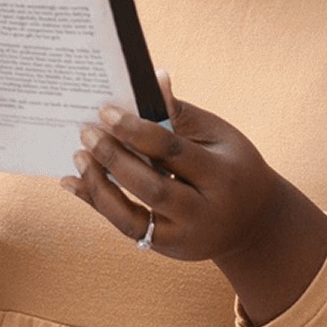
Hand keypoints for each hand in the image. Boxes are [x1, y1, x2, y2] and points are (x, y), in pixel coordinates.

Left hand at [60, 75, 326, 322]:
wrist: (253, 223)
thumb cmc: (232, 166)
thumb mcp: (218, 136)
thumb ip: (181, 113)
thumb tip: (152, 78)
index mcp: (222, 176)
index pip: (173, 152)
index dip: (137, 131)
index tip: (106, 111)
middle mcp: (204, 213)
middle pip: (151, 188)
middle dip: (114, 158)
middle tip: (86, 131)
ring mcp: (183, 237)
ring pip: (131, 218)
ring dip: (98, 187)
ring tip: (78, 156)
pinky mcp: (166, 248)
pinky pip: (125, 227)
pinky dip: (97, 204)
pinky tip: (74, 182)